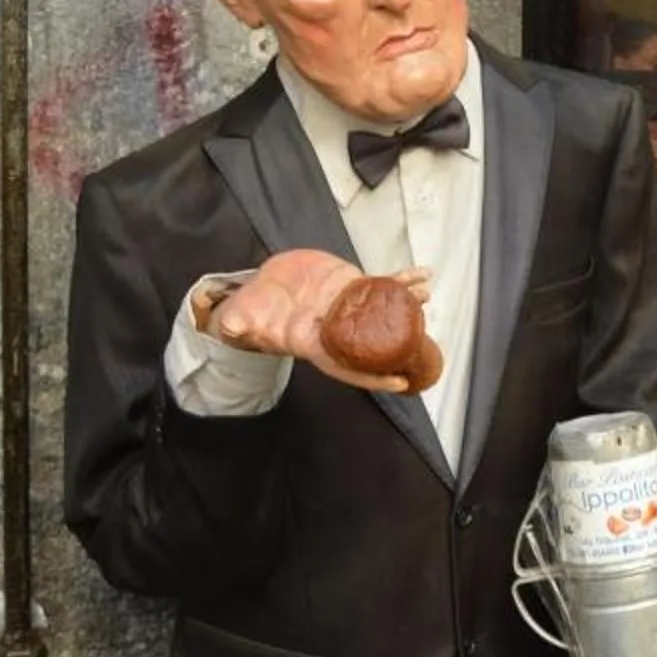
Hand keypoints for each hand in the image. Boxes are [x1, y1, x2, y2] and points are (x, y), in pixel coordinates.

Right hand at [199, 249, 433, 394]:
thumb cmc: (252, 312)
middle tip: (424, 341)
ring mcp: (346, 305)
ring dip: (406, 304)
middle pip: (373, 339)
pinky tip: (421, 274)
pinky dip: (399, 280)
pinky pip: (379, 284)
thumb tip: (230, 326)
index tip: (400, 383)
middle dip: (399, 340)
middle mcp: (336, 328)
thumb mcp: (241, 319)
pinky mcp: (349, 285)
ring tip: (426, 294)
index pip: (346, 364)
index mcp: (313, 342)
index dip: (372, 375)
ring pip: (382, 308)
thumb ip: (238, 323)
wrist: (261, 289)